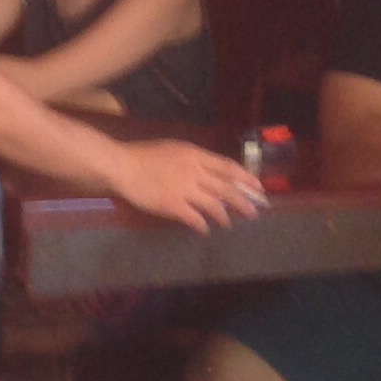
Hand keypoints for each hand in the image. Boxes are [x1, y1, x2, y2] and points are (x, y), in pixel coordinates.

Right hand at [109, 139, 266, 234]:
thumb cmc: (144, 155)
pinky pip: (195, 219)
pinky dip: (203, 226)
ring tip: (228, 224)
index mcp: (195, 156)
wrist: (122, 166)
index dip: (246, 179)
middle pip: (227, 189)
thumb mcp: (173, 149)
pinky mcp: (173, 205)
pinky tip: (205, 231)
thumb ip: (193, 160)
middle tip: (254, 212)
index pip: (228, 167)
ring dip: (225, 217)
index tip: (258, 188)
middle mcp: (195, 172)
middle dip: (244, 202)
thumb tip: (209, 173)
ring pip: (215, 205)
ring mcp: (185, 190)